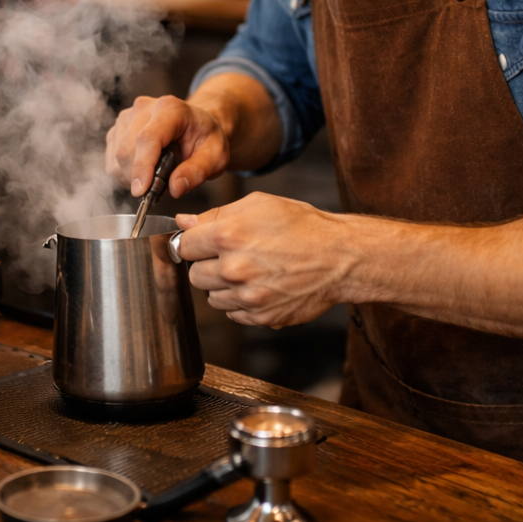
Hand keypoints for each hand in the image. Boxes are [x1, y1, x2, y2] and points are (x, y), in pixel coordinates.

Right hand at [105, 95, 230, 198]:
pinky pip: (111, 159)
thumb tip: (175, 188)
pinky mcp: (117, 128)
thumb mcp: (216, 156)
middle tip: (159, 188)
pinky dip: (124, 173)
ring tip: (154, 177)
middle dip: (138, 177)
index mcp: (171, 109)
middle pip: (127, 149)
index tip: (141, 191)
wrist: (197, 124)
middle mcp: (144, 108)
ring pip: (116, 157)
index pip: (148, 138)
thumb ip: (197, 172)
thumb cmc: (206, 137)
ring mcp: (127, 117)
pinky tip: (143, 171)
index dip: (142, 166)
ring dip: (131, 177)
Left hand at [174, 192, 353, 328]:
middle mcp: (234, 269)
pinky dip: (241, 302)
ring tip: (250, 270)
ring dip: (224, 286)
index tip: (200, 243)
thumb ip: (216, 214)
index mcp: (228, 236)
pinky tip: (260, 285)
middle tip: (230, 256)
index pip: (183, 246)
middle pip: (195, 275)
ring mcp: (247, 297)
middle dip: (208, 265)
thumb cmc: (303, 226)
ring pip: (212, 297)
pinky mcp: (261, 316)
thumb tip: (185, 222)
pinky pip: (233, 313)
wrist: (339, 257)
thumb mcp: (259, 204)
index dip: (192, 243)